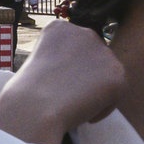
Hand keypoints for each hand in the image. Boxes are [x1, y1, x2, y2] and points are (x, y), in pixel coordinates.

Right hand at [0, 20, 124, 143]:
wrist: (34, 107)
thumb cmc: (26, 94)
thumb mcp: (37, 63)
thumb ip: (60, 61)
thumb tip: (78, 76)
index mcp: (60, 27)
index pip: (74, 47)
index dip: (67, 69)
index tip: (58, 84)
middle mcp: (85, 33)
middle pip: (93, 58)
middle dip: (85, 77)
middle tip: (70, 97)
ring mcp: (103, 51)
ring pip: (107, 75)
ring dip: (95, 91)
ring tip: (76, 107)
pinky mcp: (117, 72)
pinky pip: (116, 94)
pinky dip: (102, 108)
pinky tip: (85, 115)